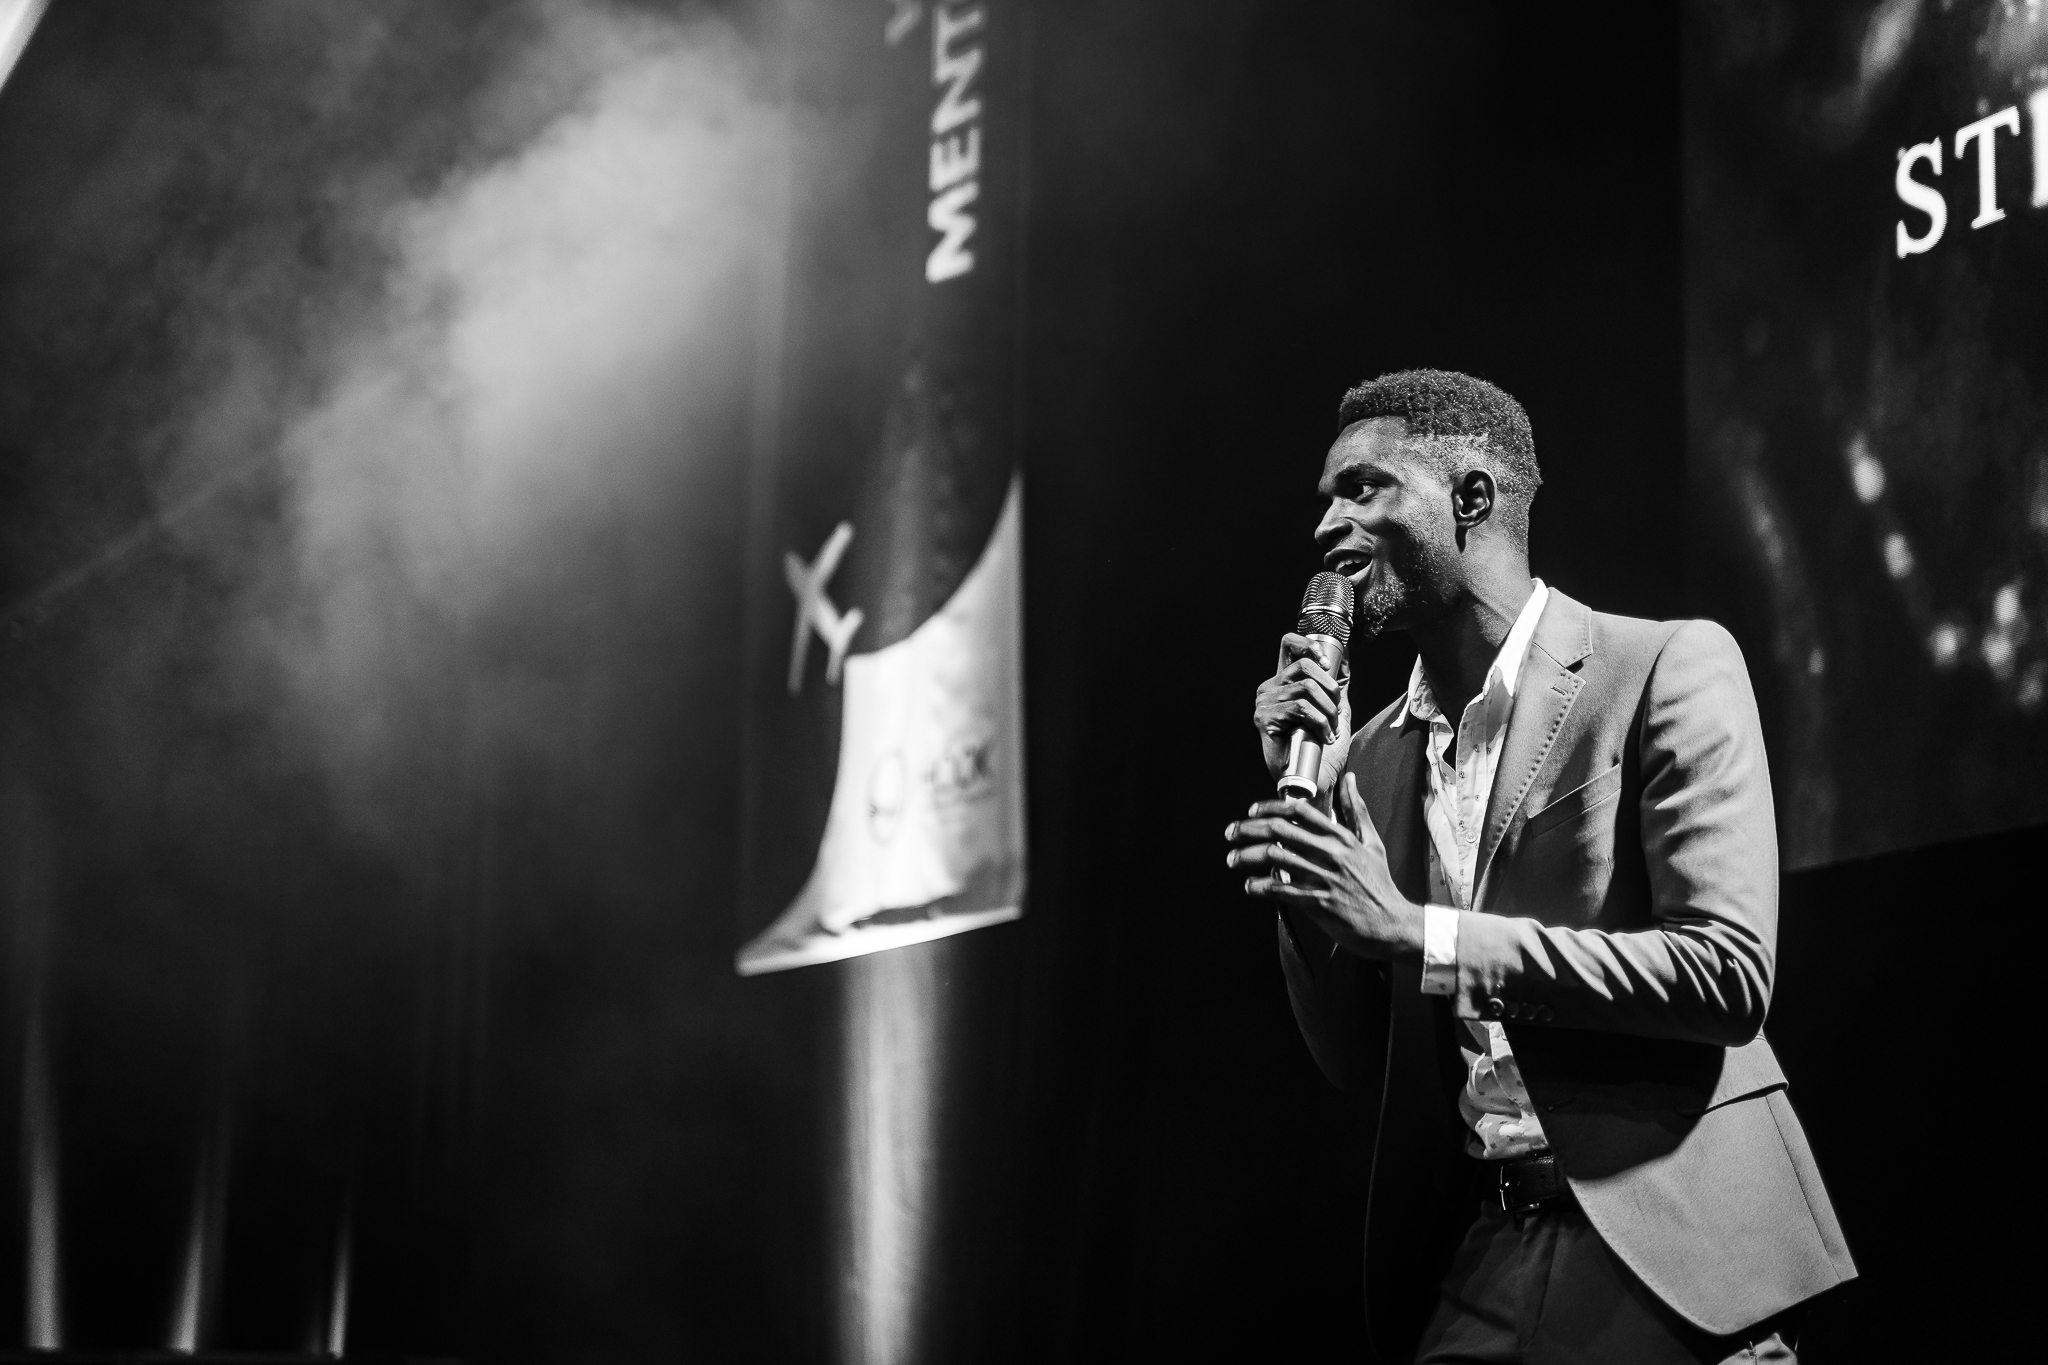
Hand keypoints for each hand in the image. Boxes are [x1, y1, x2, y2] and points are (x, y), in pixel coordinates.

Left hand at [1224, 773, 1422, 961]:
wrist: (1392, 923)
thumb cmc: (1380, 883)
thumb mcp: (1371, 842)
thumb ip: (1356, 810)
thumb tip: (1350, 778)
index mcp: (1341, 838)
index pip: (1299, 811)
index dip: (1270, 807)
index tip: (1252, 811)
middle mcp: (1331, 854)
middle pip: (1280, 831)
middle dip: (1249, 829)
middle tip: (1231, 832)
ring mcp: (1324, 878)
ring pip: (1276, 858)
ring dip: (1247, 857)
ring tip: (1232, 859)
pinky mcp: (1319, 903)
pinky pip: (1283, 891)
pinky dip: (1261, 887)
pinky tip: (1250, 886)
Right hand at [1253, 633, 1351, 782]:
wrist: (1314, 781)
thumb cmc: (1323, 750)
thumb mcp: (1335, 711)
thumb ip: (1336, 685)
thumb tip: (1345, 658)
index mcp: (1283, 682)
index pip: (1288, 644)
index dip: (1309, 645)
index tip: (1327, 664)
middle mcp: (1270, 688)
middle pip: (1305, 665)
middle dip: (1331, 689)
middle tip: (1336, 711)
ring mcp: (1264, 703)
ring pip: (1307, 688)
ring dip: (1328, 710)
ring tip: (1330, 728)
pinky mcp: (1264, 718)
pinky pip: (1300, 708)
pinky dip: (1320, 722)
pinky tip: (1323, 736)